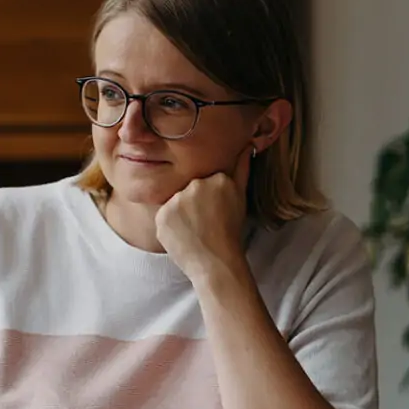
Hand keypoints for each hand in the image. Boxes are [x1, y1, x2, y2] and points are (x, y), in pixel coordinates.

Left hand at [155, 145, 251, 282]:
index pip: (204, 180)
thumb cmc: (230, 232)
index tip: (213, 211)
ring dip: (180, 214)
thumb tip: (247, 145)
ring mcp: (177, 200)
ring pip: (174, 202)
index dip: (208, 198)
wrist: (216, 263)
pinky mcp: (161, 216)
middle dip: (193, 204)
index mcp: (217, 178)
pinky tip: (183, 236)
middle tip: (203, 223)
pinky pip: (163, 216)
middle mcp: (195, 185)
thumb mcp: (240, 198)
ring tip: (194, 230)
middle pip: (188, 189)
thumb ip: (241, 169)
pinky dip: (170, 226)